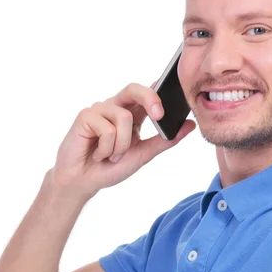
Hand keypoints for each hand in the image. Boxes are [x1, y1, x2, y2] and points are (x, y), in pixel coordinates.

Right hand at [50, 82, 194, 197]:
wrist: (83, 182)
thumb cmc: (109, 167)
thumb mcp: (143, 155)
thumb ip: (165, 140)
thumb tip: (189, 125)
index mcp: (131, 114)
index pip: (147, 93)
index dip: (160, 90)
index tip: (177, 96)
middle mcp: (115, 107)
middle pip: (134, 89)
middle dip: (150, 98)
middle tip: (159, 116)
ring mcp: (99, 110)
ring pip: (123, 117)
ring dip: (122, 145)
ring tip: (112, 156)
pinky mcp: (85, 116)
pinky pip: (106, 128)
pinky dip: (107, 147)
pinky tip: (98, 154)